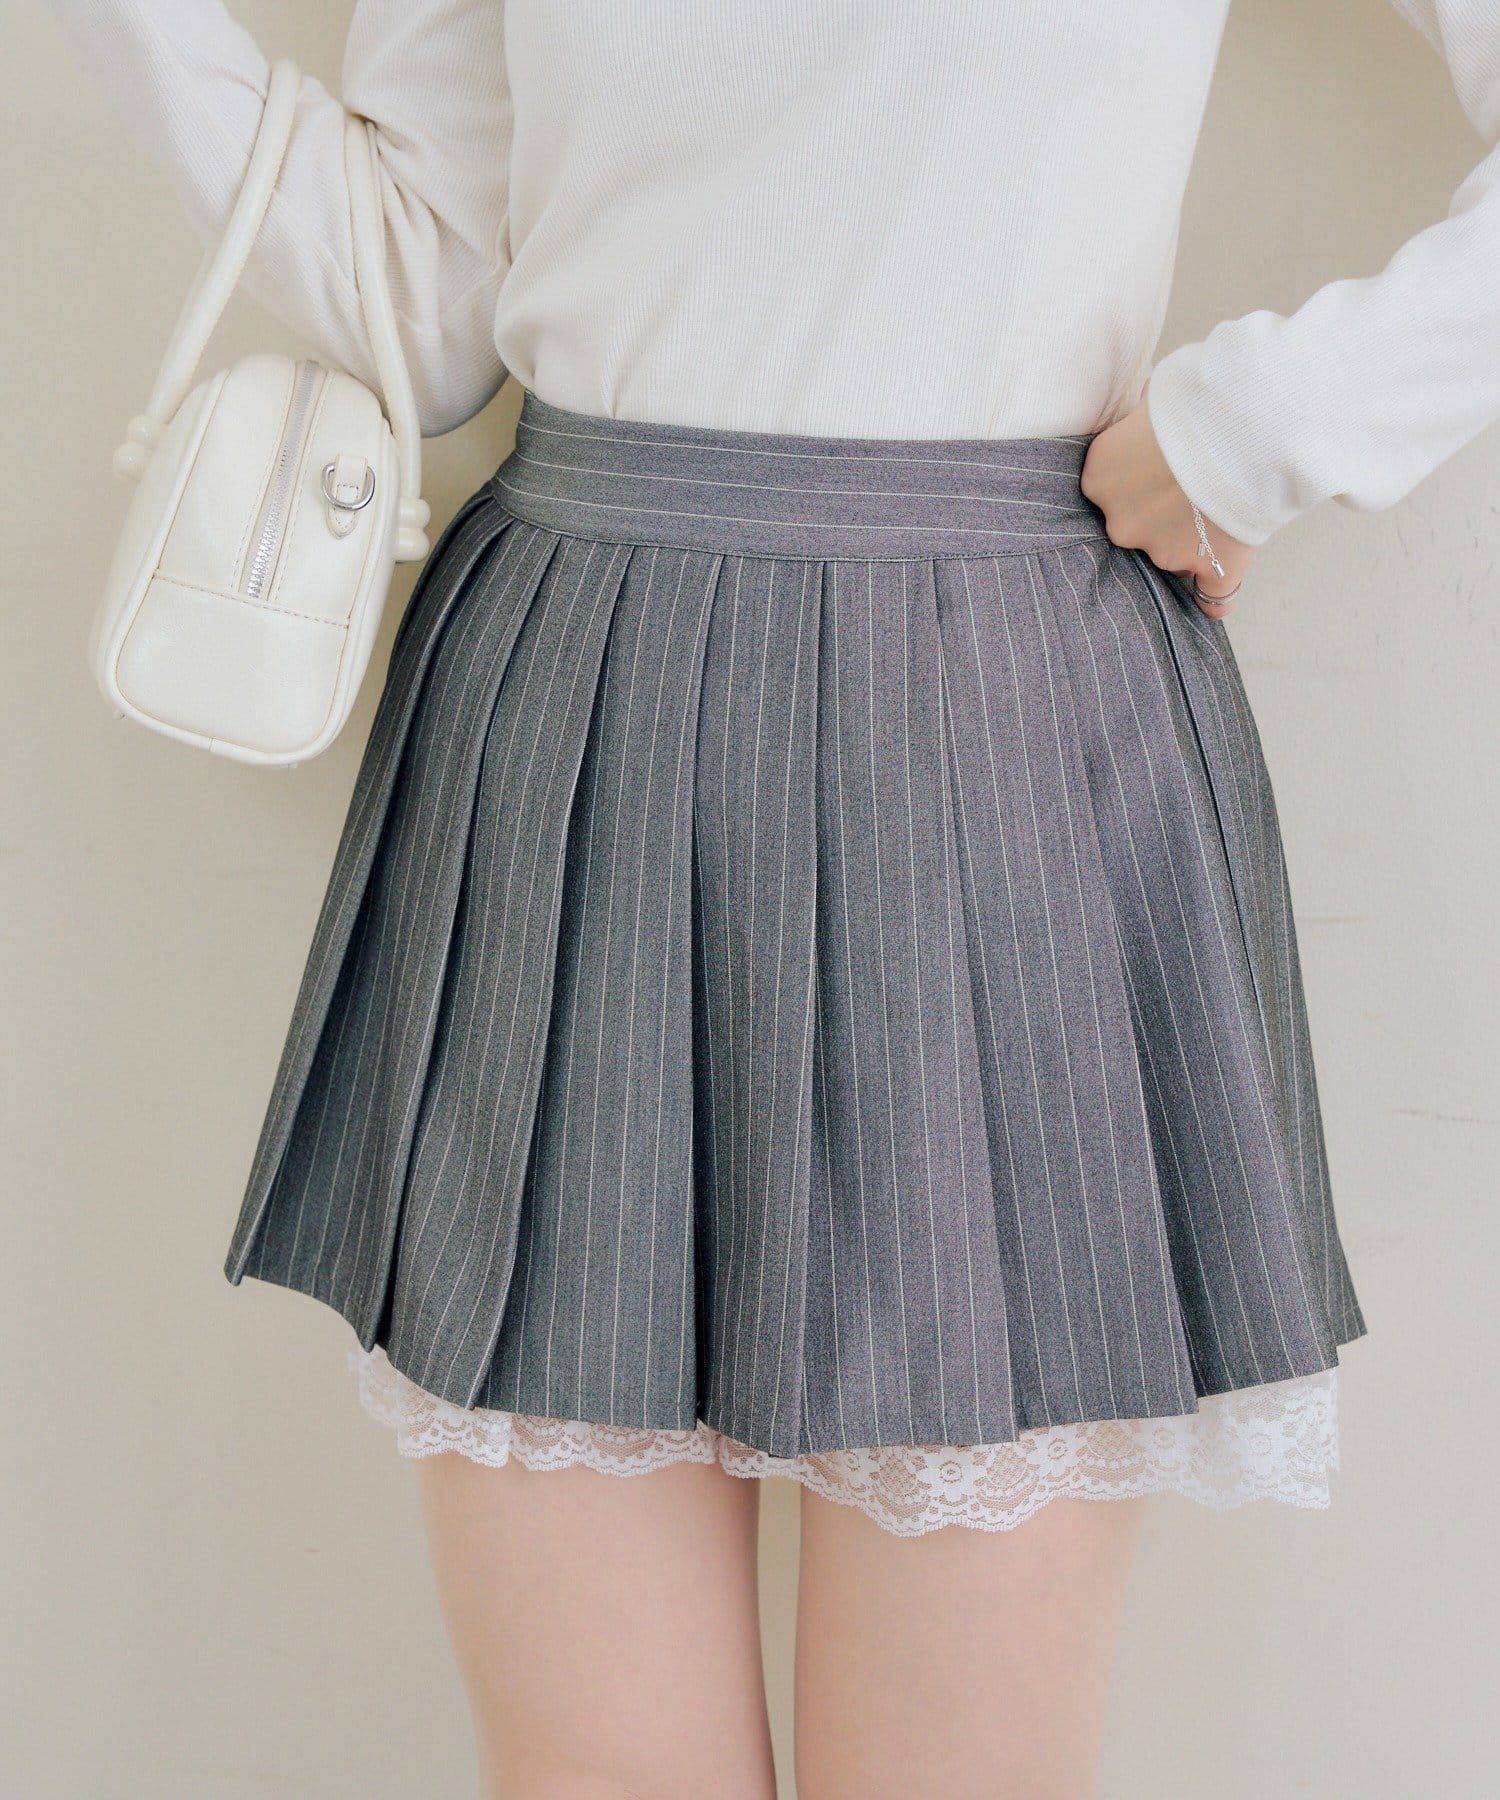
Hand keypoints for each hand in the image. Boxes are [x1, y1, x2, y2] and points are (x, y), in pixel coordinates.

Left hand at [1079, 378, 1253, 617]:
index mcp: (1100, 477)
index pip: (1110, 490)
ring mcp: (1165, 551)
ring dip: (1192, 538)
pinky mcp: (1211, 567)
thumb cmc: (1200, 397)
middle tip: (1192, 485)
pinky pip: (1212, 598)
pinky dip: (1217, 593)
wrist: (1248, 419)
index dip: (1137, 479)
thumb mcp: (1155, 393)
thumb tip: (1149, 411)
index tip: (1160, 465)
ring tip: (1223, 507)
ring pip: (1170, 557)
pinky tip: (1221, 583)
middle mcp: (1122, 522)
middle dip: (1160, 512)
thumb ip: (1143, 417)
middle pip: (1135, 529)